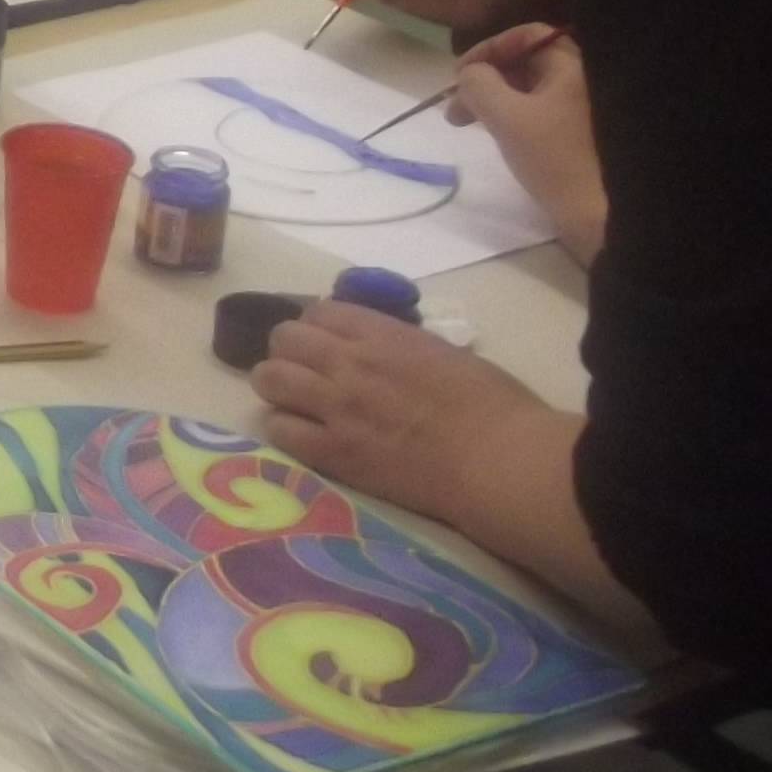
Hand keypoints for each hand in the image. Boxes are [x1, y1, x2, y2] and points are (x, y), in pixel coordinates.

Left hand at [249, 301, 561, 525]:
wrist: (501, 460)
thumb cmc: (495, 405)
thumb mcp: (445, 353)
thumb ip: (401, 347)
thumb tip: (380, 352)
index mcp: (383, 334)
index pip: (318, 311)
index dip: (316, 326)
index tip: (325, 342)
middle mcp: (350, 362)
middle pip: (284, 339)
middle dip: (289, 352)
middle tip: (305, 372)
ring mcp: (337, 407)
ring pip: (270, 379)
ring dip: (277, 386)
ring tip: (294, 402)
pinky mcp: (335, 452)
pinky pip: (280, 430)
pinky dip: (284, 428)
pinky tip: (304, 436)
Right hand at [451, 23, 606, 265]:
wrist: (600, 215)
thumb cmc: (554, 158)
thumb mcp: (505, 116)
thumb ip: (478, 84)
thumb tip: (469, 74)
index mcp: (572, 66)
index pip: (526, 35)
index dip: (488, 49)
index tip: (459, 75)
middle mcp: (582, 80)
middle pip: (526, 62)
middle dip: (486, 78)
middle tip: (454, 107)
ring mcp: (582, 108)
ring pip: (530, 89)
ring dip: (494, 99)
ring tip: (465, 124)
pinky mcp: (580, 134)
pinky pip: (540, 110)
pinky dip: (513, 116)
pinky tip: (496, 135)